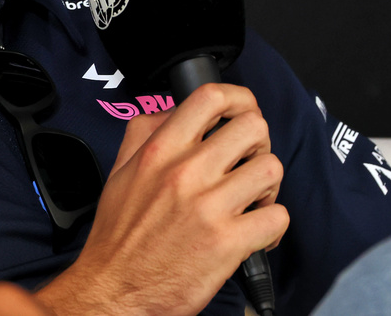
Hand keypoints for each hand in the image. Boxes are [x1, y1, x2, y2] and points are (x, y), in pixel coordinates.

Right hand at [36, 83, 288, 315]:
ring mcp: (209, 207)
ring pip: (271, 169)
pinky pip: (277, 217)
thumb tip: (176, 110)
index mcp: (160, 151)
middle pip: (253, 128)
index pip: (211, 97)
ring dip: (269, 185)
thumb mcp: (120, 171)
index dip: (239, 98)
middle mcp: (185, 172)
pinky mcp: (228, 243)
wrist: (113, 292)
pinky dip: (273, 225)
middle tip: (249, 162)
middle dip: (259, 144)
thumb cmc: (119, 237)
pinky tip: (257, 232)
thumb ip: (146, 133)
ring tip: (254, 199)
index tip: (243, 111)